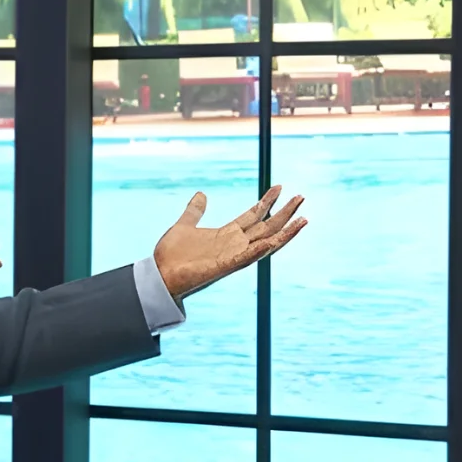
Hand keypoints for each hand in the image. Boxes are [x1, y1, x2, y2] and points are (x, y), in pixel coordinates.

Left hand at [153, 186, 306, 301]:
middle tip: (301, 197)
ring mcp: (231, 256)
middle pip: (266, 227)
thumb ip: (194, 211)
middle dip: (284, 213)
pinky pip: (245, 258)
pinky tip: (272, 241)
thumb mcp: (185, 225)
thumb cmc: (171, 255)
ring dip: (284, 233)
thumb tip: (201, 194)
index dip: (267, 202)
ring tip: (302, 220)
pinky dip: (258, 250)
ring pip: (265, 243)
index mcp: (226, 235)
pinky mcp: (223, 267)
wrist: (159, 275)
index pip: (253, 216)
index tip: (279, 186)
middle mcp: (234, 245)